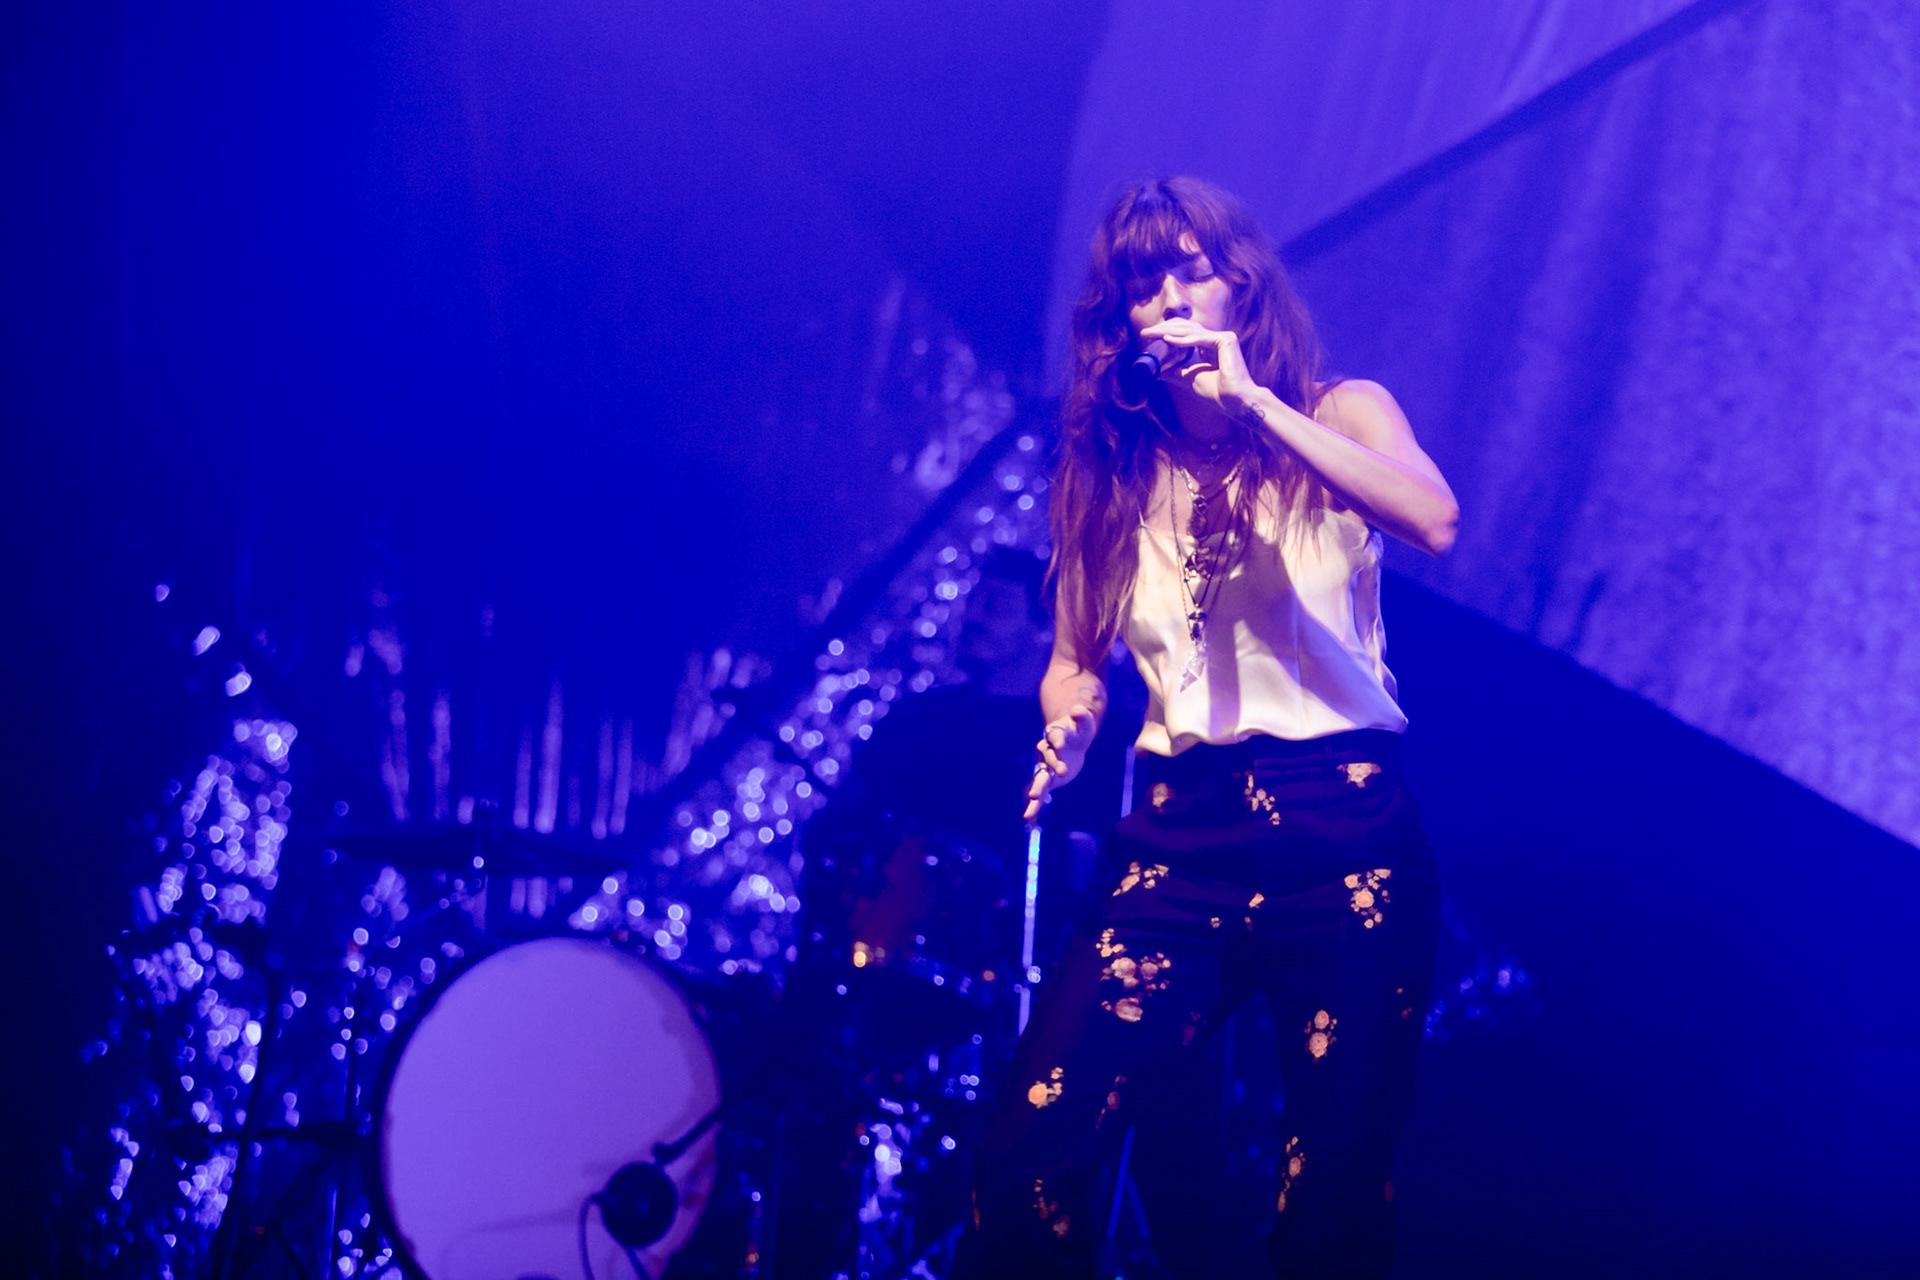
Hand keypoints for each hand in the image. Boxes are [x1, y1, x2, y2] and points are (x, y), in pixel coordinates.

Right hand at [1023, 703, 1096, 823]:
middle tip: (1061, 772)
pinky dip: (1034, 805)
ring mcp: (1046, 766)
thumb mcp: (1084, 722)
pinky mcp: (1049, 780)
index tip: (1061, 744)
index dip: (1057, 739)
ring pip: (1040, 777)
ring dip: (1037, 787)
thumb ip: (1081, 716)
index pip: (1055, 735)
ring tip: (1033, 798)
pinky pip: (1041, 793)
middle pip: (1048, 758)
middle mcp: (1047, 751)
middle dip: (1052, 765)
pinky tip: (1028, 819)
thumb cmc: (1079, 730)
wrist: (1072, 742)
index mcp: (1056, 734)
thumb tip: (1078, 709)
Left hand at [1139, 317, 1255, 407]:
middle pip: (1186, 327)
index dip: (1166, 332)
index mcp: (1210, 345)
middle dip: (1163, 328)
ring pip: (1191, 330)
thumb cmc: (1216, 393)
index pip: (1185, 332)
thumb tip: (1156, 370)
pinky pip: (1200, 339)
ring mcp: (1223, 337)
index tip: (1147, 337)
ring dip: (1168, 332)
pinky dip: (1182, 340)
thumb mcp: (1188, 379)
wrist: (1234, 402)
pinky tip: (1167, 340)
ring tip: (1150, 334)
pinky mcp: (1226, 340)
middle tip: (1145, 333)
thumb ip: (1175, 371)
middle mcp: (1217, 338)